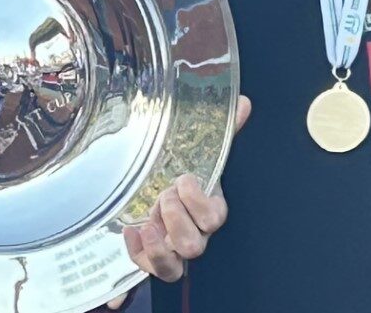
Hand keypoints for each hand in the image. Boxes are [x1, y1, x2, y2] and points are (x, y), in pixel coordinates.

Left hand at [108, 94, 252, 307]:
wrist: (155, 192)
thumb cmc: (181, 174)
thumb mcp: (198, 152)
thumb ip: (220, 131)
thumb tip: (241, 102)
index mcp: (208, 212)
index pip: (214, 218)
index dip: (199, 202)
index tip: (183, 178)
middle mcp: (193, 236)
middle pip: (194, 246)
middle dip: (177, 220)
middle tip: (163, 196)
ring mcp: (172, 251)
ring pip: (173, 268)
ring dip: (160, 246)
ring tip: (147, 222)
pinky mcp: (151, 259)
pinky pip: (146, 268)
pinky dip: (137, 254)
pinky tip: (128, 231)